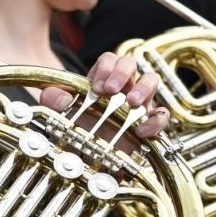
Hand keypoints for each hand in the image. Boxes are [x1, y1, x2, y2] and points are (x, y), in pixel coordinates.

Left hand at [39, 51, 169, 139]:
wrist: (86, 157)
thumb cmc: (76, 129)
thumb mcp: (60, 114)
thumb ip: (54, 101)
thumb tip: (57, 96)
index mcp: (102, 79)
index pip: (109, 59)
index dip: (105, 67)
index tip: (98, 86)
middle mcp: (122, 87)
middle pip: (130, 64)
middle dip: (122, 73)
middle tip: (111, 90)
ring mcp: (138, 103)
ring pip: (151, 81)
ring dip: (143, 88)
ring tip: (131, 102)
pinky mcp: (148, 123)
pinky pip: (161, 115)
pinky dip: (156, 120)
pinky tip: (142, 131)